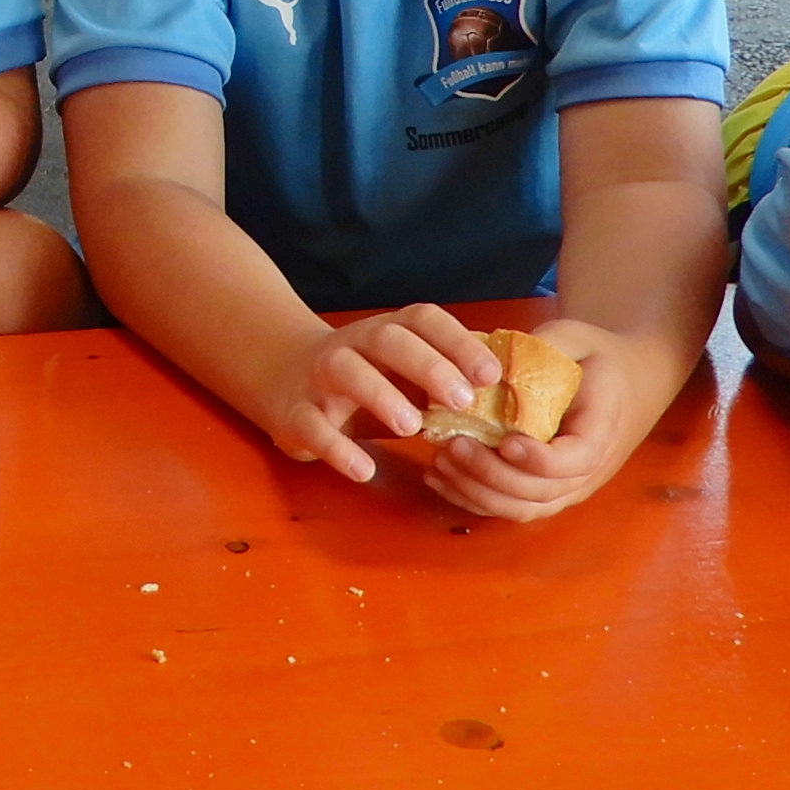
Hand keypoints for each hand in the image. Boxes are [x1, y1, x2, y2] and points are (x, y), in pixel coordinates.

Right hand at [255, 303, 497, 480]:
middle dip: (427, 365)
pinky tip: (364, 469)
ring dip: (381, 395)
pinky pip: (313, 426)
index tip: (491, 374)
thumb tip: (508, 390)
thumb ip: (443, 374)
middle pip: (388, 339)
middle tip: (461, 399)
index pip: (423, 320)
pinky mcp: (296, 413)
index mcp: (385, 331)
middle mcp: (352, 345)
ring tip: (412, 426)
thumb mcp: (400, 368)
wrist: (281, 376)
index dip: (458, 342)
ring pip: (346, 371)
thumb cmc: (364, 377)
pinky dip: (338, 448)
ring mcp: (320, 377)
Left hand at [421, 318, 671, 523]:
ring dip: (477, 491)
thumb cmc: (596, 357)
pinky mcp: (545, 490)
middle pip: (541, 493)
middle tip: (454, 445)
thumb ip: (542, 347)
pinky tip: (439, 478)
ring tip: (440, 461)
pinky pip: (509, 507)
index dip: (538, 460)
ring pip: (522, 508)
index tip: (505, 441)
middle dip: (492, 475)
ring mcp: (567, 487)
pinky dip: (472, 499)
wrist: (625, 381)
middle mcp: (588, 471)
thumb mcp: (576, 338)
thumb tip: (491, 363)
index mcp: (601, 432)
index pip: (575, 461)